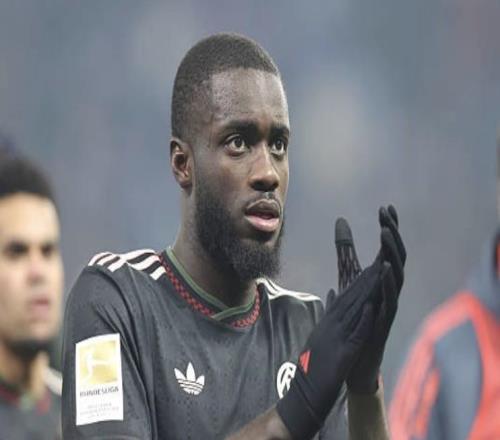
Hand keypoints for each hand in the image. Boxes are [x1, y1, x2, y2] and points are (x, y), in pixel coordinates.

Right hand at [276, 257, 383, 439]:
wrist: (304, 391)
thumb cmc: (313, 366)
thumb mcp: (319, 334)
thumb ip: (327, 314)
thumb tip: (332, 293)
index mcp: (327, 322)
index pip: (345, 297)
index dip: (358, 281)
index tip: (370, 266)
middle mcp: (331, 325)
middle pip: (351, 299)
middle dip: (365, 280)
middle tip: (378, 261)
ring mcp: (336, 338)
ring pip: (354, 311)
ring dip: (367, 293)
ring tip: (378, 276)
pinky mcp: (343, 352)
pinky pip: (355, 334)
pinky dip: (364, 320)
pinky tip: (372, 307)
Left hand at [336, 205, 405, 393]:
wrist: (353, 355)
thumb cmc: (356, 316)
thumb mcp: (348, 278)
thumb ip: (346, 253)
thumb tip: (341, 226)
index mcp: (381, 278)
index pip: (388, 248)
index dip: (389, 228)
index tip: (385, 207)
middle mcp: (388, 288)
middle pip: (396, 256)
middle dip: (392, 234)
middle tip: (385, 214)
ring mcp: (387, 304)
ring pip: (397, 275)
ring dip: (392, 253)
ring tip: (385, 233)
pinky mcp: (383, 320)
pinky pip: (390, 299)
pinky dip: (389, 283)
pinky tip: (385, 268)